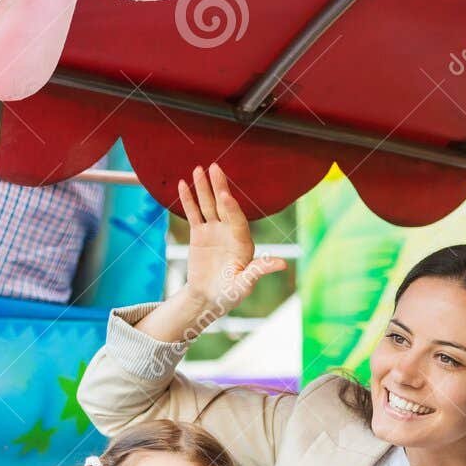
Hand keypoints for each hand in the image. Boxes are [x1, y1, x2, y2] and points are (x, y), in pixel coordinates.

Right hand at [177, 163, 285, 310]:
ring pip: (208, 205)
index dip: (231, 208)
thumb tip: (283, 264)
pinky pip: (193, 214)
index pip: (237, 221)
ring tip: (198, 169)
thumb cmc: (231, 294)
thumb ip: (259, 271)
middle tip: (215, 168)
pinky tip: (183, 184)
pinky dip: (188, 200)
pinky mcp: (199, 234)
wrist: (209, 298)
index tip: (225, 194)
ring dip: (203, 188)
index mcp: (243, 242)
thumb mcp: (244, 285)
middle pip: (223, 206)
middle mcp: (230, 232)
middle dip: (219, 187)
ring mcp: (214, 231)